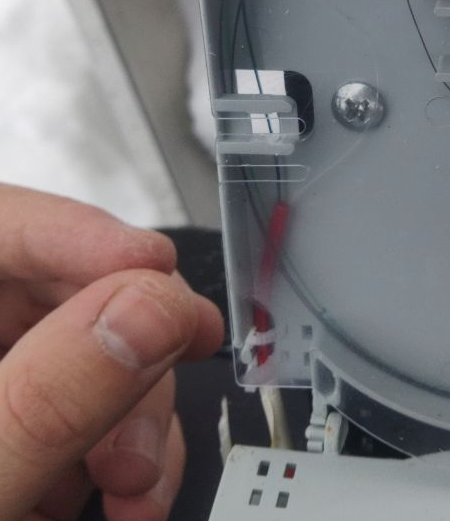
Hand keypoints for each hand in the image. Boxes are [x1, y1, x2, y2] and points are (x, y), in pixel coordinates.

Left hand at [0, 185, 223, 520]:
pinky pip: (68, 406)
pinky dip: (106, 445)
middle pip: (44, 293)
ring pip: (73, 352)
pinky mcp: (3, 424)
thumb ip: (48, 399)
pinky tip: (114, 490)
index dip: (76, 237)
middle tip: (152, 420)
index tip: (156, 277)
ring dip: (128, 414)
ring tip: (134, 485)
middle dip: (124, 357)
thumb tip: (149, 308)